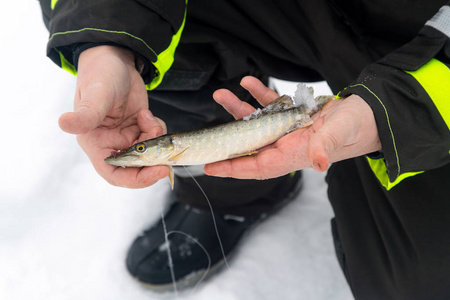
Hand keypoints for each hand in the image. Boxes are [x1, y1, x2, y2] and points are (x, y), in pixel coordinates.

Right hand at [58, 46, 168, 187]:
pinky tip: (148, 114)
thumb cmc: (100, 74)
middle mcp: (111, 143)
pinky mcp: (139, 127)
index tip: (157, 172)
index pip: (114, 174)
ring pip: (149, 153)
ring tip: (150, 120)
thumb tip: (64, 124)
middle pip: (136, 167)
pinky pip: (154, 138)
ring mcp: (127, 136)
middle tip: (165, 151)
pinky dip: (158, 130)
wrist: (115, 58)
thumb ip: (85, 114)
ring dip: (156, 141)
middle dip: (153, 161)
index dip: (135, 179)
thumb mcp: (95, 95)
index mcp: (95, 143)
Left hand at [204, 76, 381, 178]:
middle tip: (206, 133)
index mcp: (293, 155)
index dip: (233, 168)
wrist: (368, 114)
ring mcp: (287, 130)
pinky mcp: (292, 115)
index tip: (211, 167)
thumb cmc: (357, 127)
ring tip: (222, 93)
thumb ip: (326, 146)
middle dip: (227, 137)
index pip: (257, 165)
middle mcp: (286, 145)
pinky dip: (259, 95)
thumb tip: (318, 163)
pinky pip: (269, 106)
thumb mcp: (340, 134)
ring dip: (238, 109)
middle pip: (249, 144)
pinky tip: (248, 82)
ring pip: (255, 123)